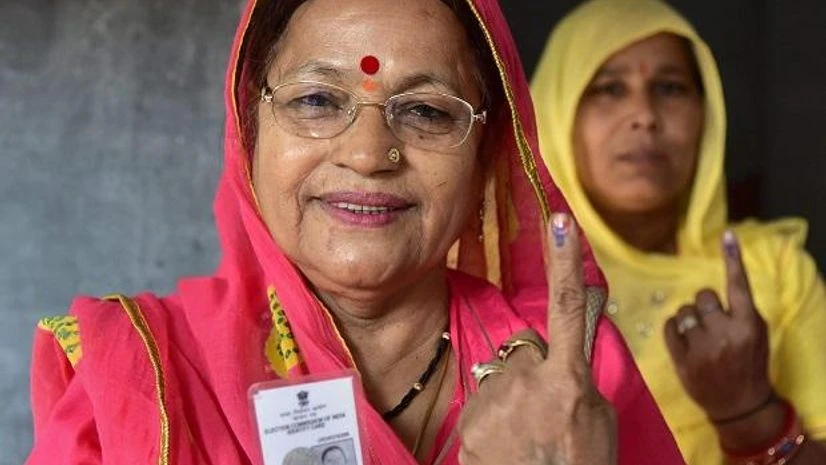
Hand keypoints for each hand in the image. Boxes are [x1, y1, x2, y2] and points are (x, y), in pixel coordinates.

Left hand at [457, 214, 616, 464]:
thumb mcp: (599, 420)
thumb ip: (579, 382)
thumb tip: (561, 361)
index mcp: (568, 379)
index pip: (569, 309)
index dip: (565, 263)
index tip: (560, 219)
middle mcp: (527, 382)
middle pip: (524, 353)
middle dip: (532, 374)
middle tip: (546, 415)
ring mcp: (494, 403)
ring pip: (501, 382)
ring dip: (510, 401)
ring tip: (525, 440)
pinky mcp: (470, 425)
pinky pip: (482, 408)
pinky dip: (492, 425)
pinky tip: (506, 450)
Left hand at [664, 231, 771, 420]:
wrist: (739, 404)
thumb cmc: (750, 363)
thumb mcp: (757, 335)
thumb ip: (742, 310)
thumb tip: (725, 281)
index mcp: (747, 325)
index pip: (738, 286)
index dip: (733, 260)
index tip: (727, 235)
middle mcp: (724, 333)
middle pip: (702, 296)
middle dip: (704, 304)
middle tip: (711, 321)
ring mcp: (701, 347)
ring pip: (683, 311)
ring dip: (689, 317)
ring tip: (699, 334)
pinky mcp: (681, 359)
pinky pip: (669, 327)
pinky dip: (674, 328)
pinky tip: (684, 338)